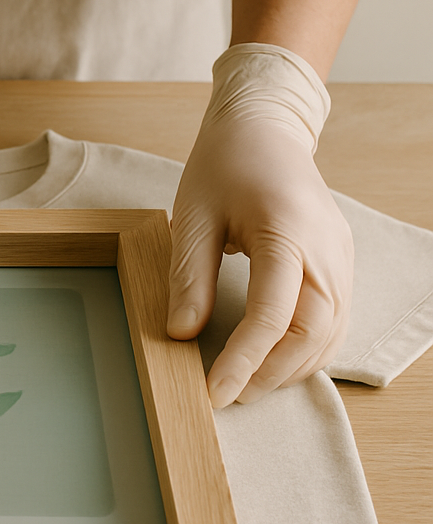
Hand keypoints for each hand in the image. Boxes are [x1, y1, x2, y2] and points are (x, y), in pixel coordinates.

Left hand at [167, 44, 352, 407]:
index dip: (243, 360)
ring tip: (248, 384)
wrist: (265, 129)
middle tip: (230, 395)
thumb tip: (182, 334)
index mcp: (288, 231)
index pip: (272, 315)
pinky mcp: (340, 262)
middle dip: (271, 373)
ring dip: (292, 366)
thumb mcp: (192, 216)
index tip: (215, 392)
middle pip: (313, 332)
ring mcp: (340, 257)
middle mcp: (326, 249)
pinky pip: (335, 318)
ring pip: (330, 332)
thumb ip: (189, 277)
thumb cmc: (224, 165)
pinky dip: (309, 348)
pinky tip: (276, 361)